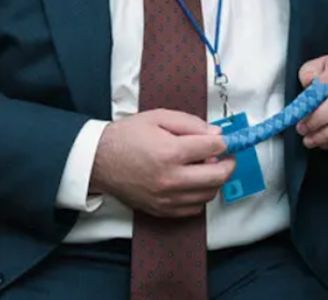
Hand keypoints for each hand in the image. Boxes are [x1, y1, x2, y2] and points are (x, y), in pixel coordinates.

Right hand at [89, 109, 234, 217]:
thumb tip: (217, 135)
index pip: (213, 148)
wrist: (99, 160)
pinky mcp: (162, 210)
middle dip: (228, 164)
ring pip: (209, 194)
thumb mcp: (158, 117)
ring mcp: (167, 198)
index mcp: (170, 152)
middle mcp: (171, 179)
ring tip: (206, 167)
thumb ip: (191, 124)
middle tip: (226, 156)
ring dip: (214, 180)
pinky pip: (194, 208)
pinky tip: (193, 182)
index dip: (225, 142)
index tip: (226, 140)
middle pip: (218, 176)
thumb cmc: (127, 136)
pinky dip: (200, 195)